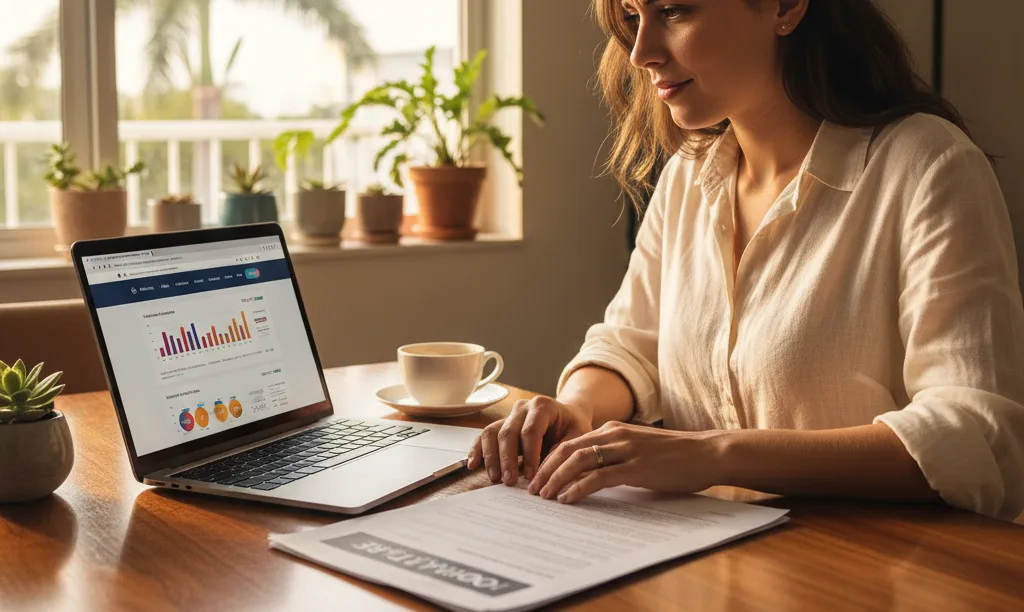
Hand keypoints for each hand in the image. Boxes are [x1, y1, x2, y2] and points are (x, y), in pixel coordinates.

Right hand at [467, 396, 592, 485]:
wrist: (567, 416)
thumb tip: (545, 472)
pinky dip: (477, 450)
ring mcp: (508, 415)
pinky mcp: (501, 425)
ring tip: (495, 478)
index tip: (531, 476)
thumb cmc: (573, 427)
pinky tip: (472, 464)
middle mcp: (522, 408)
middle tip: (509, 481)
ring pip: (492, 433)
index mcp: (542, 406)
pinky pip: (484, 436)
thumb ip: (563, 451)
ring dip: (491, 457)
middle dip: (507, 459)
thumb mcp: (577, 437)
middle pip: (508, 432)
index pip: (531, 430)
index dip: (529, 454)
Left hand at [527, 421, 724, 503]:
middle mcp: (615, 435)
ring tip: (544, 496)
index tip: (536, 477)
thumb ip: (616, 458)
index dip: (549, 459)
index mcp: (613, 430)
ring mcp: (626, 449)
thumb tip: (593, 476)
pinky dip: (578, 487)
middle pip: (567, 449)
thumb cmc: (677, 457)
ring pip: (578, 460)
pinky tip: (567, 499)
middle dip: (545, 469)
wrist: (708, 453)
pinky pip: (599, 477)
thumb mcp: (639, 451)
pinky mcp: (637, 467)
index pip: (571, 443)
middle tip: (531, 489)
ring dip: (555, 478)